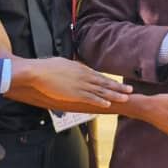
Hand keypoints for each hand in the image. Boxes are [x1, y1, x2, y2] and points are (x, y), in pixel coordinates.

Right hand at [5, 57, 132, 111]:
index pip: (98, 76)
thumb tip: (72, 68)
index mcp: (80, 69)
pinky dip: (100, 101)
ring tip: (125, 97)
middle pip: (104, 82)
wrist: (37, 72)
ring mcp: (80, 85)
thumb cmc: (46, 68)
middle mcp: (84, 76)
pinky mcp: (74, 93)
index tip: (118, 83)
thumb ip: (70, 68)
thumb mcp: (62, 64)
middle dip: (118, 87)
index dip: (109, 81)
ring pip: (101, 90)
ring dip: (114, 95)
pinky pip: (91, 98)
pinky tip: (108, 104)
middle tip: (130, 89)